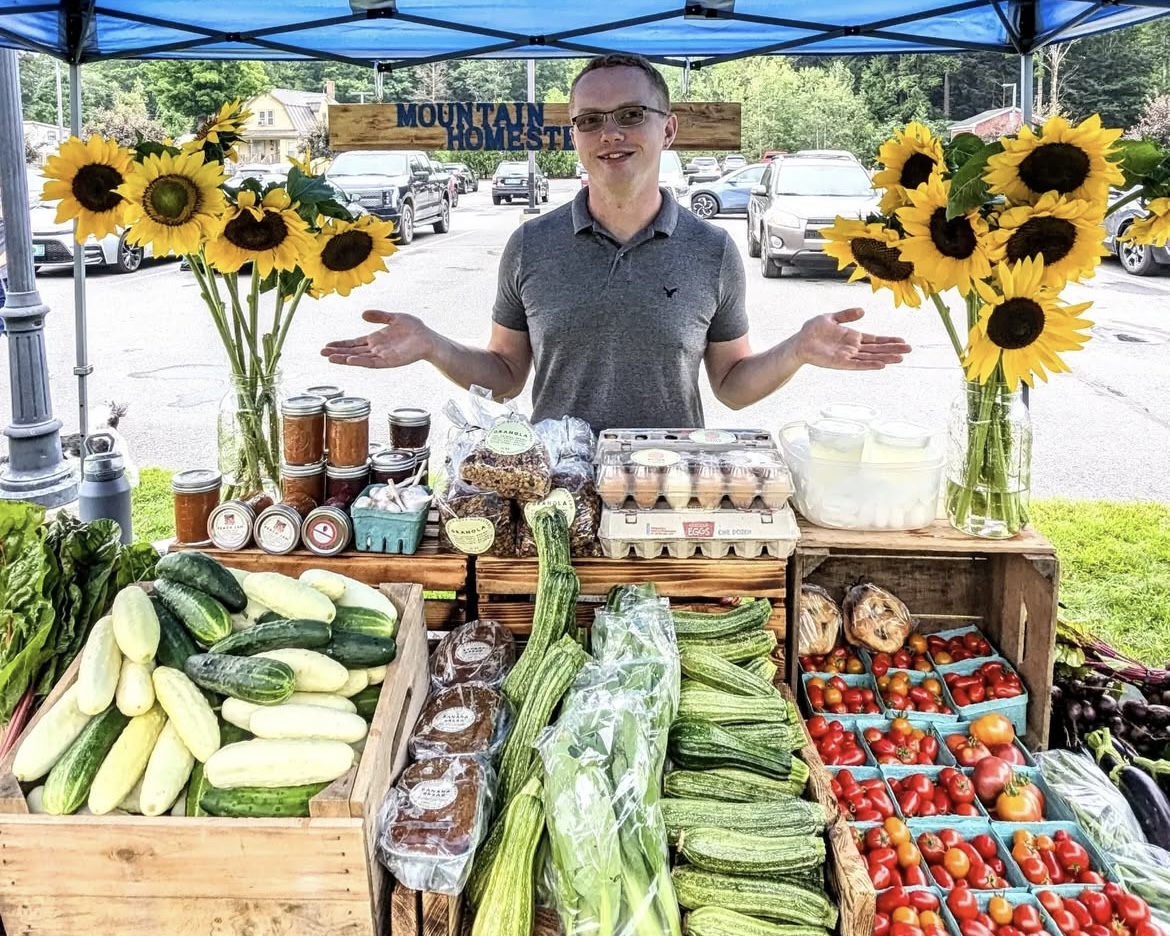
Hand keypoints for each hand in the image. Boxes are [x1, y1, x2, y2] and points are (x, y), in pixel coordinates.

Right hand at [320, 310, 434, 368]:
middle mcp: (376, 349)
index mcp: (375, 340)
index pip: (354, 343)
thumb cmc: (414, 328)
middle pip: (352, 352)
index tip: (327, 345)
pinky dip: (361, 361)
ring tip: (330, 358)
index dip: (341, 344)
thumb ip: (379, 316)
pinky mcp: (389, 361)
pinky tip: (350, 359)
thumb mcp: (394, 318)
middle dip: (337, 352)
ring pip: (359, 358)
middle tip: (322, 353)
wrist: (429, 339)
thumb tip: (362, 314)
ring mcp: (382, 356)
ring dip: (345, 358)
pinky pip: (372, 362)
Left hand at [796, 308, 910, 369]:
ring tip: (901, 358)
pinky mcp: (840, 363)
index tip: (902, 340)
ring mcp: (847, 356)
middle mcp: (853, 348)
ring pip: (871, 357)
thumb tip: (863, 311)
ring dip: (886, 358)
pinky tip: (881, 365)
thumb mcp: (831, 318)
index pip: (875, 339)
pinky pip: (857, 365)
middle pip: (877, 349)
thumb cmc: (812, 330)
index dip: (888, 340)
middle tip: (909, 350)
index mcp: (852, 337)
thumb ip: (847, 315)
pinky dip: (869, 365)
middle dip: (893, 349)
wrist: (798, 342)